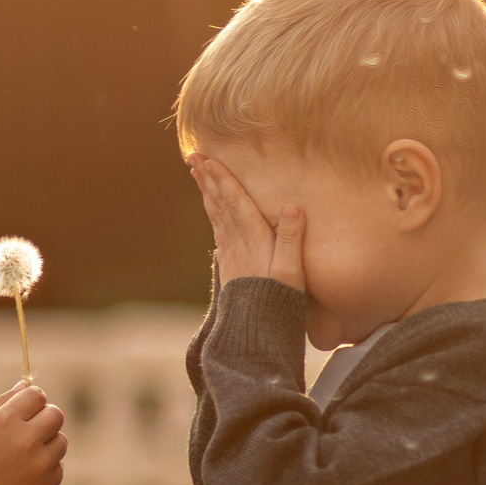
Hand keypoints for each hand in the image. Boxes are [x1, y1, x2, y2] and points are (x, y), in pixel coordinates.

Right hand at [0, 382, 66, 484]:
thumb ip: (3, 402)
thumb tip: (25, 385)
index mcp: (7, 421)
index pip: (37, 395)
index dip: (32, 400)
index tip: (26, 409)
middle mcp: (27, 439)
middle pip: (56, 414)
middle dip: (45, 418)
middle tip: (31, 429)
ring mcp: (41, 463)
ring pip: (61, 440)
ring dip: (48, 444)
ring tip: (27, 455)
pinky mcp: (49, 482)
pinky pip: (59, 465)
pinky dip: (47, 467)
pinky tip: (27, 473)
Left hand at [188, 154, 304, 291]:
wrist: (255, 328)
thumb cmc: (279, 299)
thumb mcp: (292, 270)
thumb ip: (291, 238)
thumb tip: (292, 206)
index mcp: (253, 239)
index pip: (235, 202)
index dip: (224, 180)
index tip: (210, 160)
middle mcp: (237, 242)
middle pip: (220, 203)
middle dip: (208, 178)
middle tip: (193, 156)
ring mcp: (231, 252)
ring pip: (215, 214)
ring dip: (207, 191)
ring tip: (196, 172)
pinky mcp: (230, 262)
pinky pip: (218, 228)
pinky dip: (212, 211)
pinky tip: (210, 206)